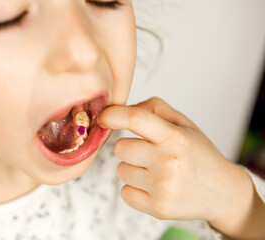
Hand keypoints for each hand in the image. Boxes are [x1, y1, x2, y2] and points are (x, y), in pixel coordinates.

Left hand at [98, 97, 241, 220]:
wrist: (222, 191)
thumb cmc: (198, 153)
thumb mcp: (183, 123)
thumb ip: (153, 108)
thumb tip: (120, 110)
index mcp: (175, 137)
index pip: (135, 119)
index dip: (113, 115)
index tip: (103, 117)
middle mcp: (168, 162)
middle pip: (120, 148)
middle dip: (128, 147)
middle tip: (147, 152)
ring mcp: (162, 188)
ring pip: (120, 170)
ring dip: (132, 168)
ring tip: (155, 170)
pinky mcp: (157, 208)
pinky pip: (125, 192)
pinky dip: (134, 189)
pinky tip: (153, 186)